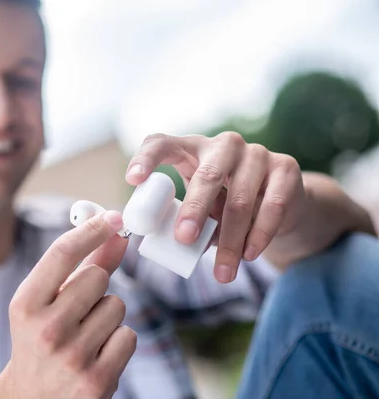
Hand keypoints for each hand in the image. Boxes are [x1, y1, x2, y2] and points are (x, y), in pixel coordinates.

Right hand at [0, 211, 134, 398]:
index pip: (62, 253)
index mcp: (25, 305)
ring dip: (106, 316)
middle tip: (79, 309)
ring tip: (84, 336)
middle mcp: (46, 329)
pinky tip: (96, 355)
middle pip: (97, 276)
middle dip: (95, 286)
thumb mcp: (46, 304)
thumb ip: (80, 267)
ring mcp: (73, 357)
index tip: (112, 217)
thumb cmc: (41, 342)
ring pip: (116, 305)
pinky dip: (117, 342)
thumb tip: (115, 233)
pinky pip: (127, 335)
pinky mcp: (98, 380)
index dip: (91, 229)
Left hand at [125, 132, 306, 282]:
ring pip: (241, 199)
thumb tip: (164, 245)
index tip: (133, 180)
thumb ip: (184, 218)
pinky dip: (259, 235)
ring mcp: (256, 153)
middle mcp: (223, 145)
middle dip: (194, 210)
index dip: (146, 158)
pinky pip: (272, 205)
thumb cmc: (225, 204)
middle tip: (184, 239)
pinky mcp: (285, 168)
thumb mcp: (201, 207)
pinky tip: (249, 255)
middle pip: (207, 175)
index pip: (162, 143)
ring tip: (222, 273)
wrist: (281, 200)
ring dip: (230, 240)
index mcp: (191, 149)